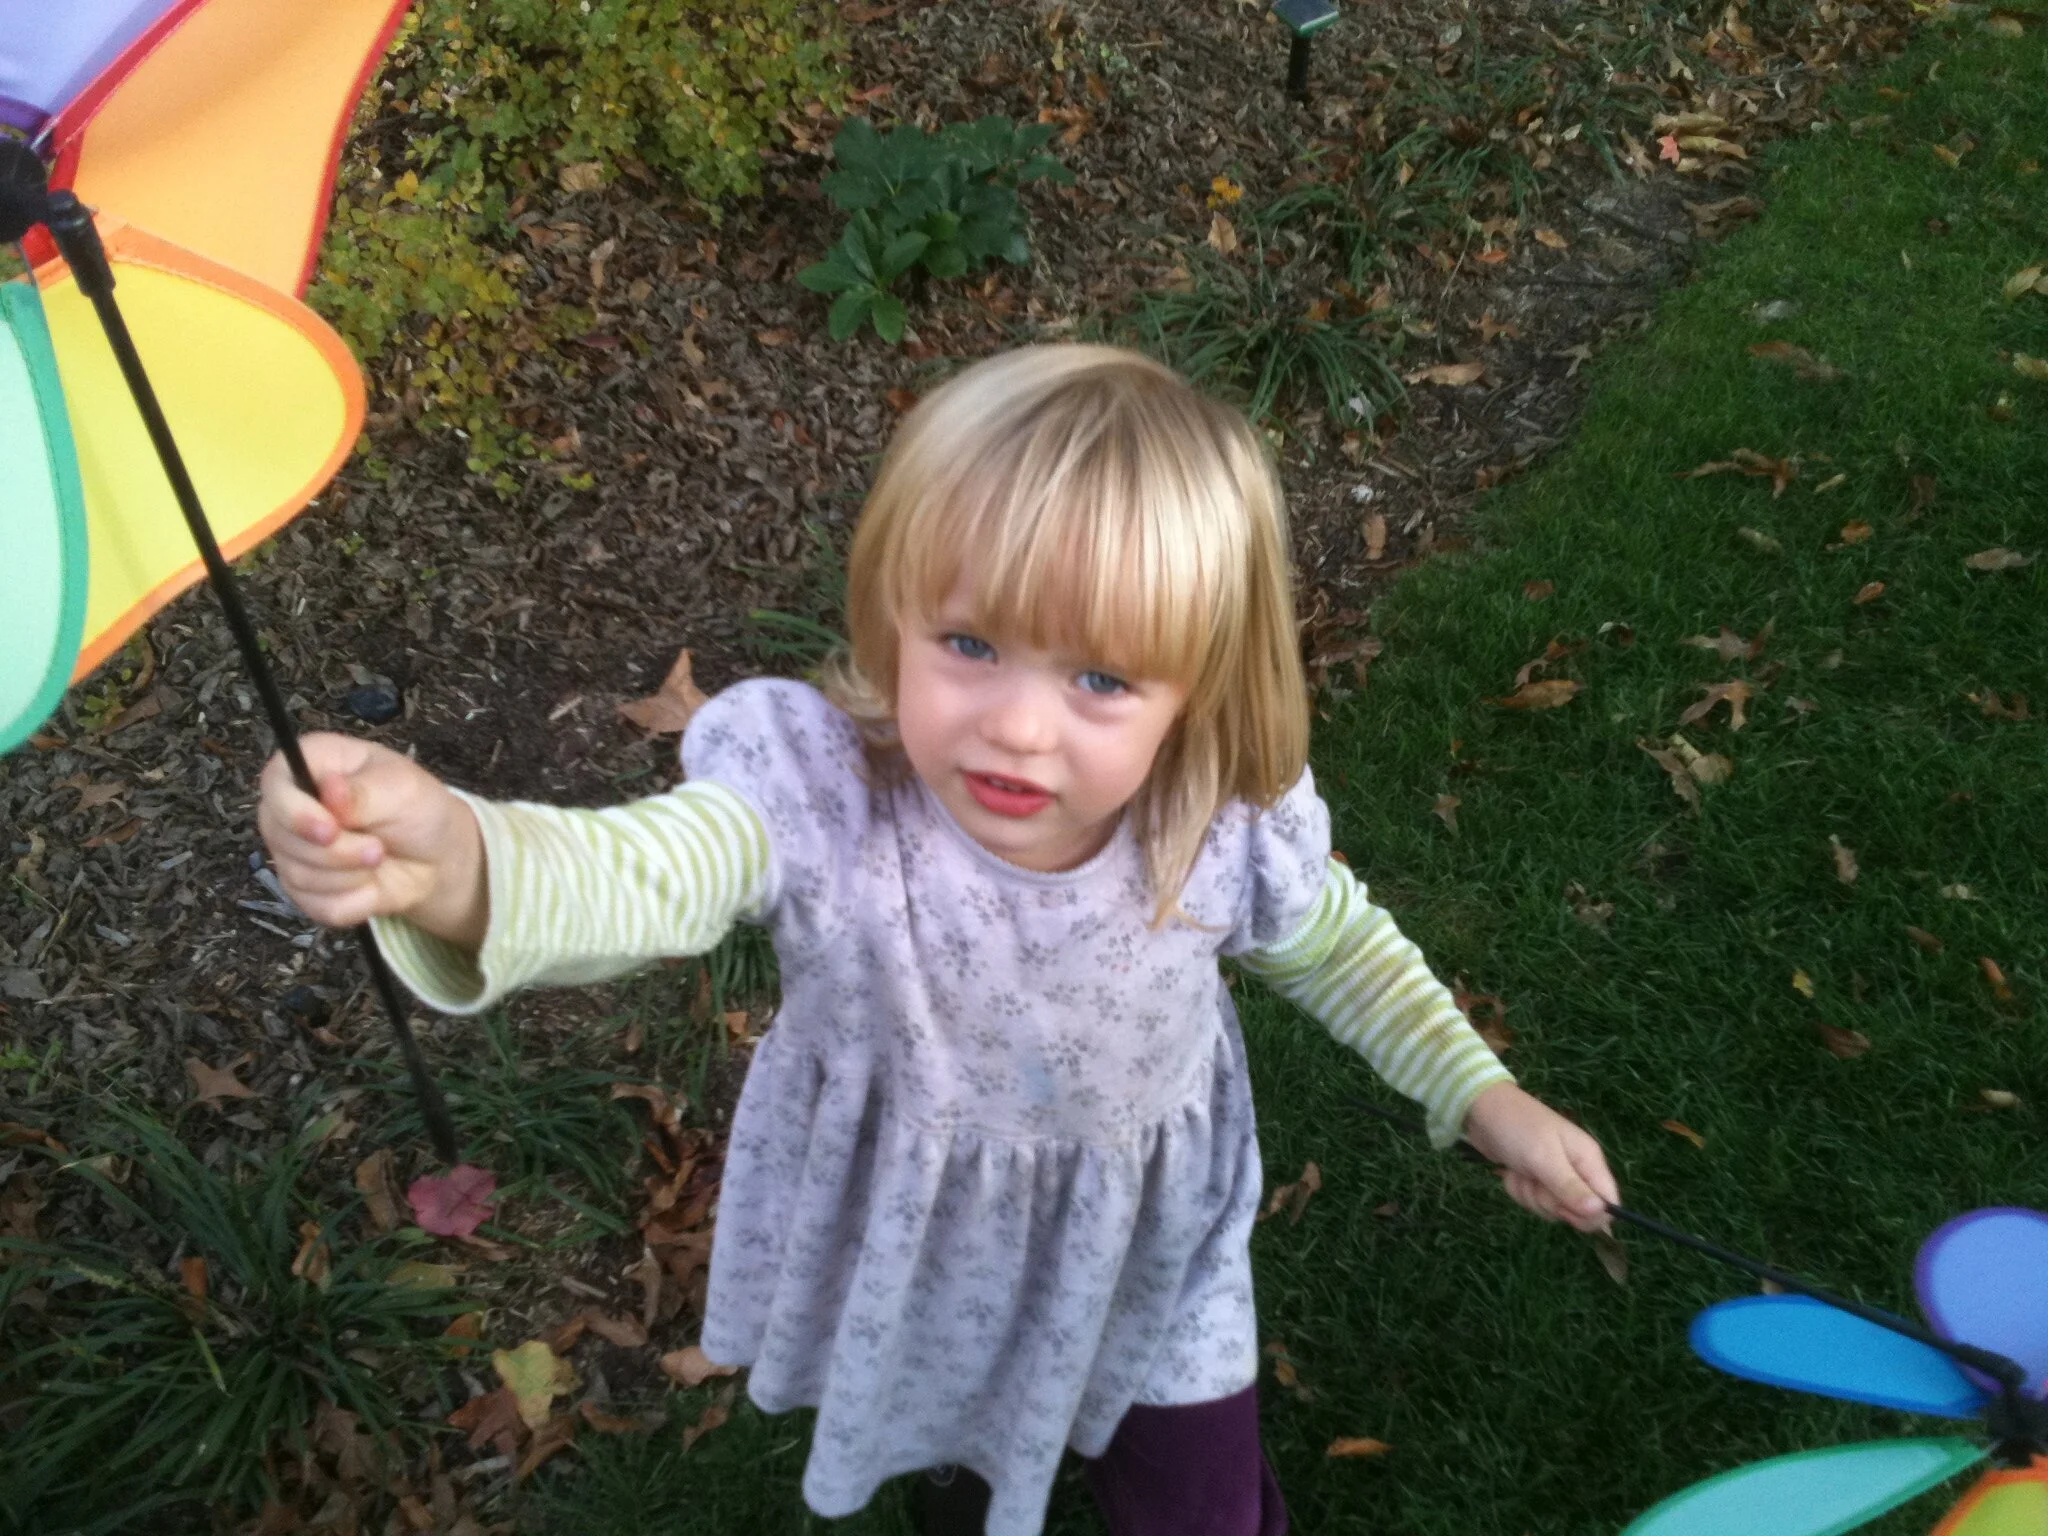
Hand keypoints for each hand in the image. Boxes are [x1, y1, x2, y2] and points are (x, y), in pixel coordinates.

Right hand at [257, 734, 486, 946]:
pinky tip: (372, 885)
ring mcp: (293, 850)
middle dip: (336, 851)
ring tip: (379, 858)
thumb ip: (364, 792)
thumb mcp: (403, 790)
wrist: (437, 859)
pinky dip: (353, 901)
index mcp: (314, 765)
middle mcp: (293, 806)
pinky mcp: (305, 890)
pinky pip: (315, 905)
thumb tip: (331, 791)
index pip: (275, 783)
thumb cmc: (418, 810)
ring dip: (349, 876)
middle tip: (377, 849)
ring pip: (298, 875)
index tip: (329, 830)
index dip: (294, 811)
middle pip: (280, 835)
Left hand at [1461, 1082, 1618, 1232]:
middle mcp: (1577, 1170)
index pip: (1608, 1201)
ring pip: (1552, 1209)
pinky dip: (1519, 1190)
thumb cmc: (1518, 1128)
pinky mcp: (1535, 1180)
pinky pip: (1534, 1201)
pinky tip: (1512, 1172)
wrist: (1482, 1111)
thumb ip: (1571, 1187)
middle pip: (1578, 1211)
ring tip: (1520, 1171)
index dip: (1591, 1215)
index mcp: (1588, 1160)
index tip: (1565, 1211)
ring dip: (1530, 1195)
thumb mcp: (1544, 1158)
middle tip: (1536, 1180)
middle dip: (1551, 1203)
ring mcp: (1555, 1176)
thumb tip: (1601, 1212)